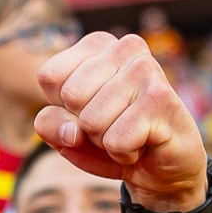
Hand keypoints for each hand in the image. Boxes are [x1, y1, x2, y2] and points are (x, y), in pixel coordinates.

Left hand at [33, 32, 209, 211]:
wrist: (162, 168)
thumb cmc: (112, 140)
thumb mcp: (67, 133)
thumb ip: (49, 124)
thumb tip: (72, 131)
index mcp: (98, 44)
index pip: (49, 76)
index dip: (61, 108)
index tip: (90, 110)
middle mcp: (125, 47)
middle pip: (71, 97)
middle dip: (85, 126)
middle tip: (113, 125)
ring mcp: (146, 69)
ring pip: (91, 122)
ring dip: (105, 142)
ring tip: (130, 134)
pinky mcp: (161, 98)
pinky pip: (115, 141)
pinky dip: (123, 154)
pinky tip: (143, 144)